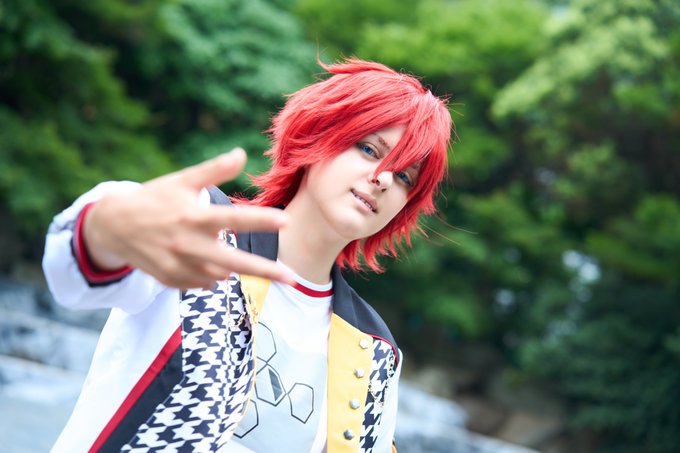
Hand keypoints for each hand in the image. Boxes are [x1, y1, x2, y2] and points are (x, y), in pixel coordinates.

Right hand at [82, 148, 294, 288]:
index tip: (286, 221)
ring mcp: (178, 266)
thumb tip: (242, 154)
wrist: (112, 225)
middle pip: (234, 263)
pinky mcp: (170, 280)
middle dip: (266, 272)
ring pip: (220, 275)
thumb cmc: (154, 198)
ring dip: (233, 268)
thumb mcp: (182, 180)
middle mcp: (187, 245)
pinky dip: (210, 275)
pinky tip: (206, 263)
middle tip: (294, 279)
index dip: (261, 220)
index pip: (233, 220)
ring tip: (229, 255)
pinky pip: (202, 284)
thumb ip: (214, 170)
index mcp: (193, 217)